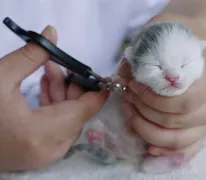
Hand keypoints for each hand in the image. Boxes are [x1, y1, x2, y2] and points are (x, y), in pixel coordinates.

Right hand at [0, 26, 107, 171]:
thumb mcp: (0, 78)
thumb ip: (31, 56)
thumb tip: (52, 32)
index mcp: (43, 133)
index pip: (84, 110)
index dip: (97, 92)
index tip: (103, 76)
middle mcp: (49, 149)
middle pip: (76, 115)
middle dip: (73, 88)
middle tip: (61, 66)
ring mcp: (44, 156)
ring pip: (67, 121)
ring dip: (62, 96)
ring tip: (49, 71)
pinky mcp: (38, 155)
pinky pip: (57, 129)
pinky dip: (54, 109)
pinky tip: (46, 87)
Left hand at [118, 29, 205, 158]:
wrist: (201, 44)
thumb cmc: (184, 37)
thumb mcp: (167, 29)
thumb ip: (147, 46)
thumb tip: (124, 73)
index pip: (183, 102)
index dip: (153, 99)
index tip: (133, 86)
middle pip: (178, 122)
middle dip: (145, 113)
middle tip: (127, 98)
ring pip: (179, 140)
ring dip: (148, 132)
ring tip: (130, 116)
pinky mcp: (202, 129)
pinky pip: (186, 148)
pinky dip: (166, 151)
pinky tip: (149, 147)